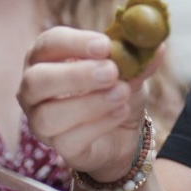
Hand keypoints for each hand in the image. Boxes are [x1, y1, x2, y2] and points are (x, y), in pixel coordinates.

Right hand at [20, 26, 159, 181]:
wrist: (125, 130)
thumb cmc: (116, 88)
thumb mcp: (130, 68)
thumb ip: (138, 57)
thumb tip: (156, 46)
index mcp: (47, 57)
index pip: (49, 43)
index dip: (75, 43)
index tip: (105, 45)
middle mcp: (34, 88)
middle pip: (37, 80)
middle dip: (75, 75)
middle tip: (111, 72)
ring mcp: (41, 120)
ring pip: (50, 114)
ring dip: (90, 102)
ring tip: (122, 93)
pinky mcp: (58, 147)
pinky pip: (69, 139)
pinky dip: (99, 124)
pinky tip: (120, 112)